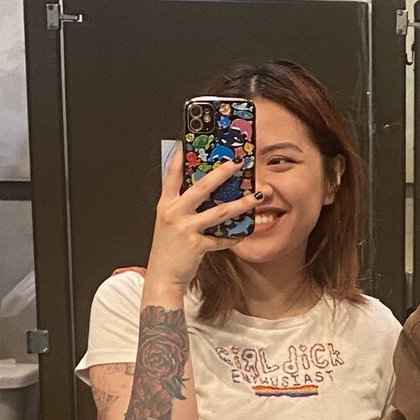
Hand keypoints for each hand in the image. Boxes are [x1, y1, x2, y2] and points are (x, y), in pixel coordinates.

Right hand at [146, 149, 253, 291]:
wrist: (163, 277)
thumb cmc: (168, 250)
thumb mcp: (169, 223)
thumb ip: (182, 207)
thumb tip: (206, 194)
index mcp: (166, 204)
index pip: (172, 175)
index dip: (180, 157)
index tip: (190, 142)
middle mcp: (173, 213)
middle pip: (201, 187)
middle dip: (221, 173)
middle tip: (236, 163)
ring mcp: (184, 228)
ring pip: (219, 212)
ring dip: (241, 204)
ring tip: (256, 197)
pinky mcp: (196, 244)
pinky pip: (221, 238)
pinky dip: (234, 236)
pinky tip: (243, 233)